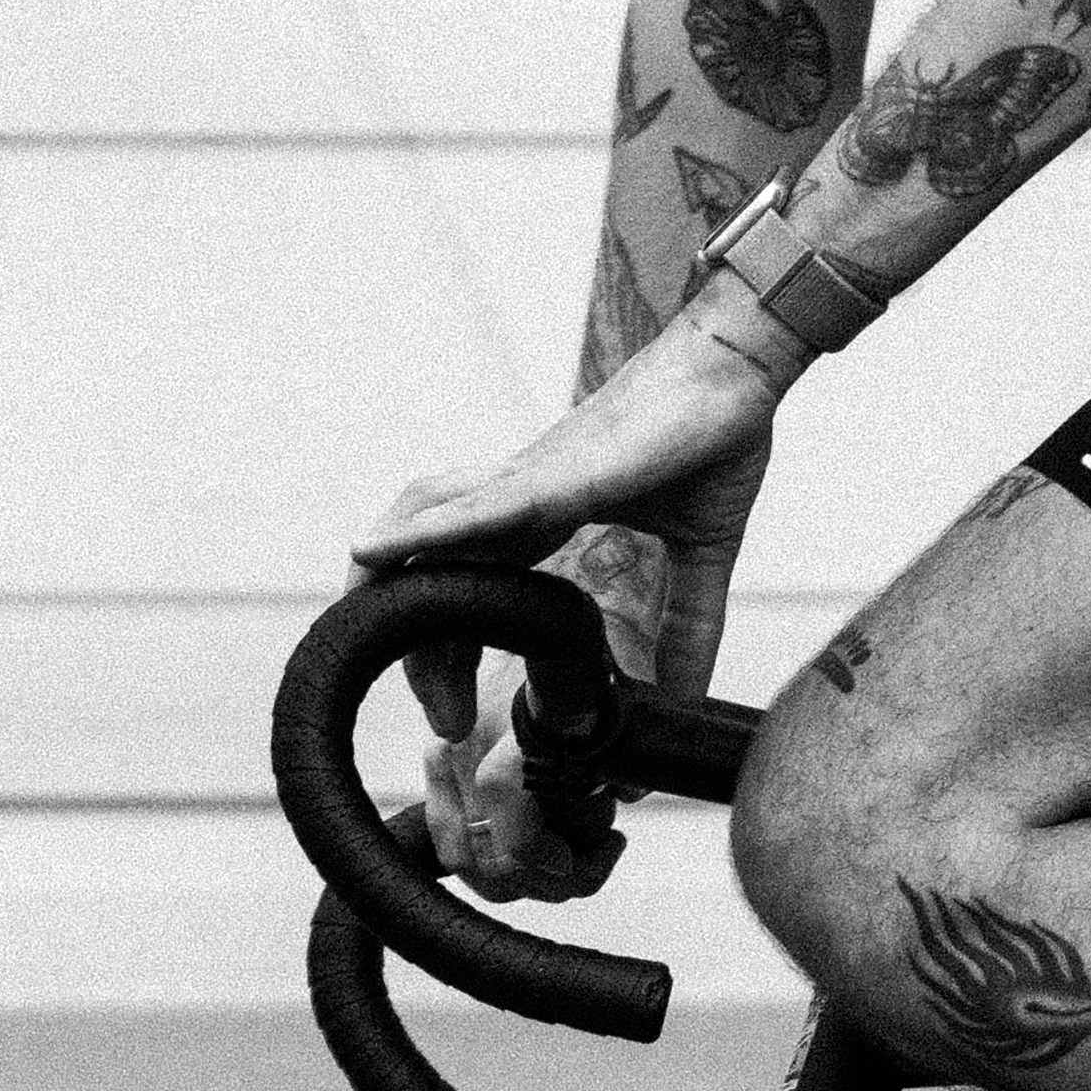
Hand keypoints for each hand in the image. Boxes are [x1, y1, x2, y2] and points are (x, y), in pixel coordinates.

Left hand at [358, 343, 777, 899]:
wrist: (737, 367)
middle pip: (439, 565)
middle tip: (441, 723)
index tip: (457, 715)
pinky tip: (370, 548)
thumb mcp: (701, 555)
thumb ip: (692, 626)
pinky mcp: (559, 471)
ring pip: (429, 525)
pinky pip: (477, 506)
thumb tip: (688, 697)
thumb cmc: (714, 440)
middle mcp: (525, 495)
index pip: (480, 584)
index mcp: (550, 512)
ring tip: (353, 625)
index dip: (457, 649)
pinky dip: (421, 530)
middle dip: (422, 641)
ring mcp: (534, 479)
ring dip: (386, 575)